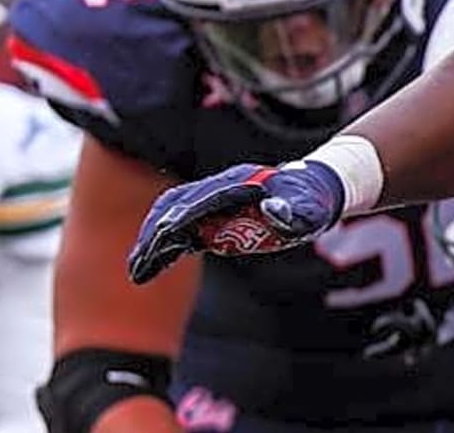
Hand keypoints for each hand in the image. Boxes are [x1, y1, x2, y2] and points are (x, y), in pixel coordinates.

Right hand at [127, 161, 344, 284]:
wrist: (316, 188)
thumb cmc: (312, 202)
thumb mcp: (309, 209)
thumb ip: (293, 210)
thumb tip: (272, 208)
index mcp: (240, 183)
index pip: (201, 201)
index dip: (179, 222)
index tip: (159, 245)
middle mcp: (222, 186)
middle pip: (176, 205)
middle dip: (155, 234)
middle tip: (138, 267)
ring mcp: (216, 197)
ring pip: (172, 213)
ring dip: (153, 239)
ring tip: (138, 270)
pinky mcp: (216, 212)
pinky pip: (183, 225)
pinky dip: (165, 243)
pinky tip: (153, 264)